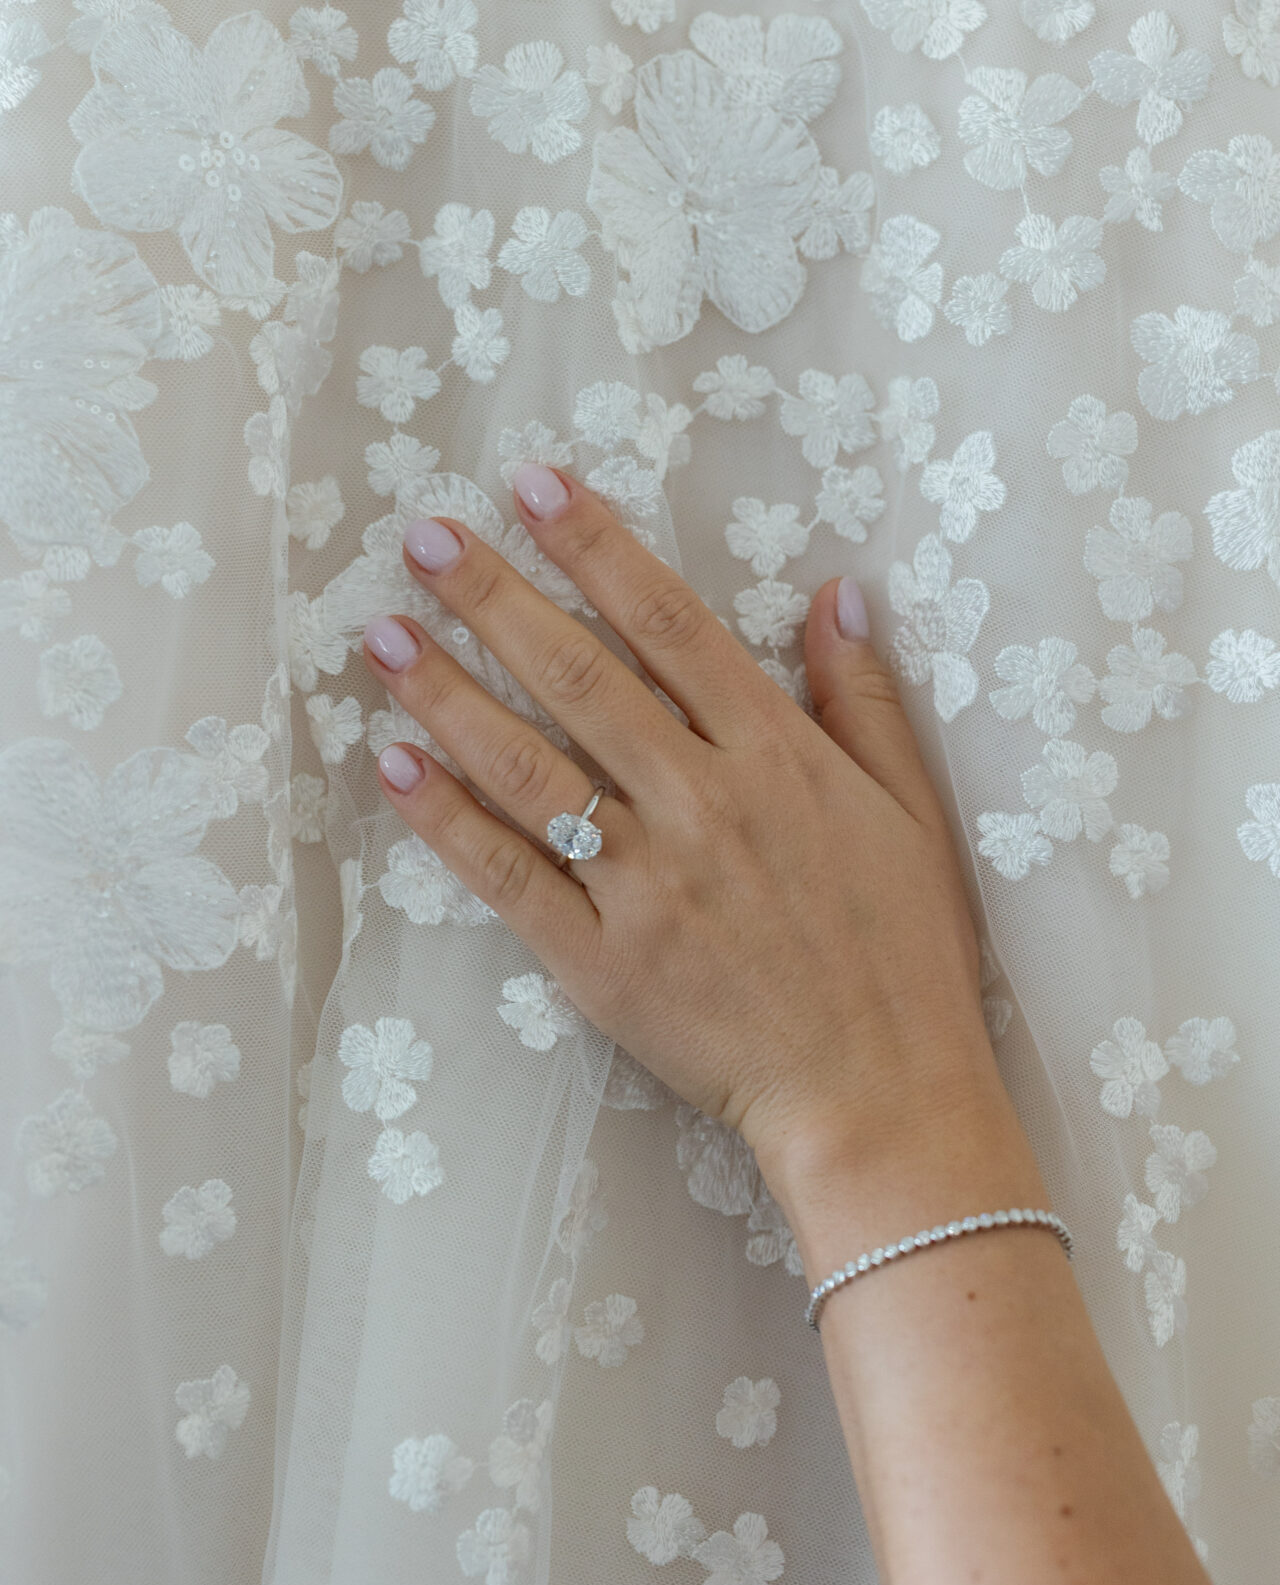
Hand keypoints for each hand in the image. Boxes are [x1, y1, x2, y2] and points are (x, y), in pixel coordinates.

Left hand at [361, 462, 1017, 1219]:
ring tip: (383, 634)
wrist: (881, 1098)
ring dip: (448, 693)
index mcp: (778, 758)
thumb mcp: (913, 812)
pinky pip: (509, 878)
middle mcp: (703, 804)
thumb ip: (864, 698)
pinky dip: (447, 821)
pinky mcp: (601, 962)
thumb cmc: (907, 956)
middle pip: (580, 677)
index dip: (596, 547)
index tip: (533, 486)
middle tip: (422, 536)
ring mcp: (645, 885)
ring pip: (529, 767)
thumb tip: (835, 589)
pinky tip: (393, 764)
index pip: (670, 625)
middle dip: (495, 597)